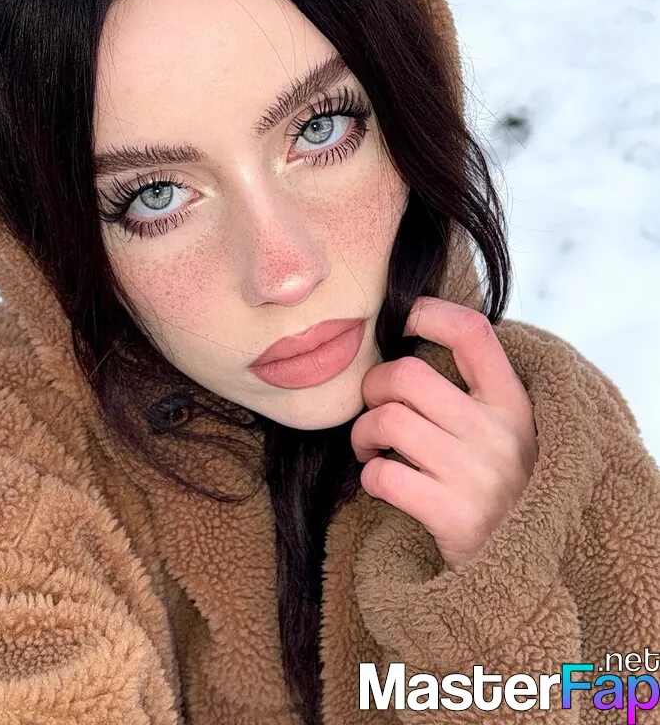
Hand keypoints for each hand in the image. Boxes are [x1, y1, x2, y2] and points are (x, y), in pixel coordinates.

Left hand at [351, 296, 537, 571]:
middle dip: (373, 386)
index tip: (404, 321)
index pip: (472, 332)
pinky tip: (380, 481)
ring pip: (387, 421)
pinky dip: (369, 475)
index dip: (430, 313)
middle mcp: (496, 432)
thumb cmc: (506, 490)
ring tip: (369, 446)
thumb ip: (480, 393)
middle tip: (374, 405)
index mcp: (514, 403)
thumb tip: (420, 337)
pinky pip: (382, 475)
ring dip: (362, 432)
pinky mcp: (450, 515)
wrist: (526, 575)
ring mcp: (473, 474)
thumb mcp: (512, 434)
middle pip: (406, 376)